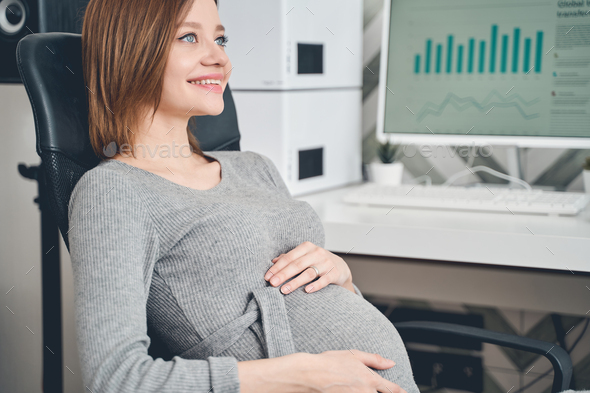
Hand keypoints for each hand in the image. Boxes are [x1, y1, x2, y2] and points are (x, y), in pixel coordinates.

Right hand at [238, 350, 403, 392]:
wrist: (309, 374)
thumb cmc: (329, 362)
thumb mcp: (353, 355)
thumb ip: (374, 359)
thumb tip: (391, 362)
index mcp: (369, 379)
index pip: (391, 390)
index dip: (400, 392)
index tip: (405, 392)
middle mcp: (365, 392)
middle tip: (388, 391)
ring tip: (365, 390)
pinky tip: (355, 392)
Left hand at [264, 241, 352, 293]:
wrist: (340, 268)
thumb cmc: (317, 262)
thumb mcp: (304, 256)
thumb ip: (290, 258)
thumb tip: (273, 261)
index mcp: (306, 247)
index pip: (289, 257)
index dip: (277, 267)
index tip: (267, 276)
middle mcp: (317, 253)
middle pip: (297, 265)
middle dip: (283, 274)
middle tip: (272, 283)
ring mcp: (326, 263)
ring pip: (308, 273)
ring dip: (295, 282)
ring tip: (284, 290)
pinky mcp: (334, 273)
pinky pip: (324, 280)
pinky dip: (316, 285)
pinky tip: (307, 290)